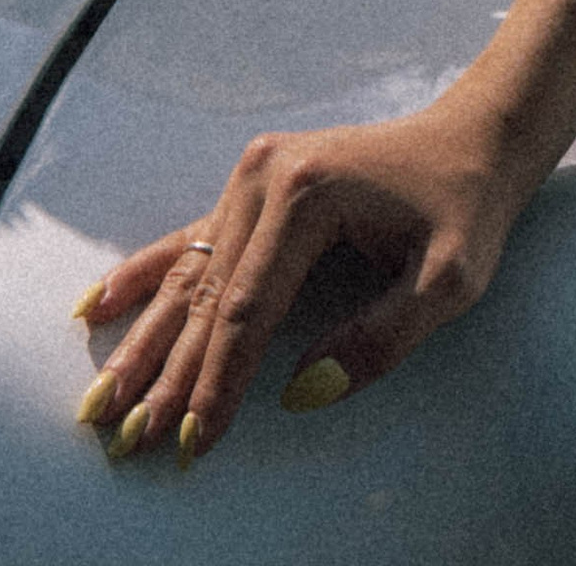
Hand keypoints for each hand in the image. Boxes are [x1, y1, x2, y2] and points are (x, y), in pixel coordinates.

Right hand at [68, 91, 529, 462]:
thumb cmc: (466, 208)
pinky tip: (102, 304)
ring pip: (189, 271)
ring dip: (145, 337)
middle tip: (126, 436)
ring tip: (101, 394)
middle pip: (206, 294)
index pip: (249, 310)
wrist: (474, 138)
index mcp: (307, 197)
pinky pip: (191, 237)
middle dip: (166, 372)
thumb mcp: (449, 280)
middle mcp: (266, 176)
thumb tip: (304, 391)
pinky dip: (146, 276)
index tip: (193, 438)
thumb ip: (379, 337)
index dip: (219, 380)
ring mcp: (253, 175)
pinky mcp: (255, 183)